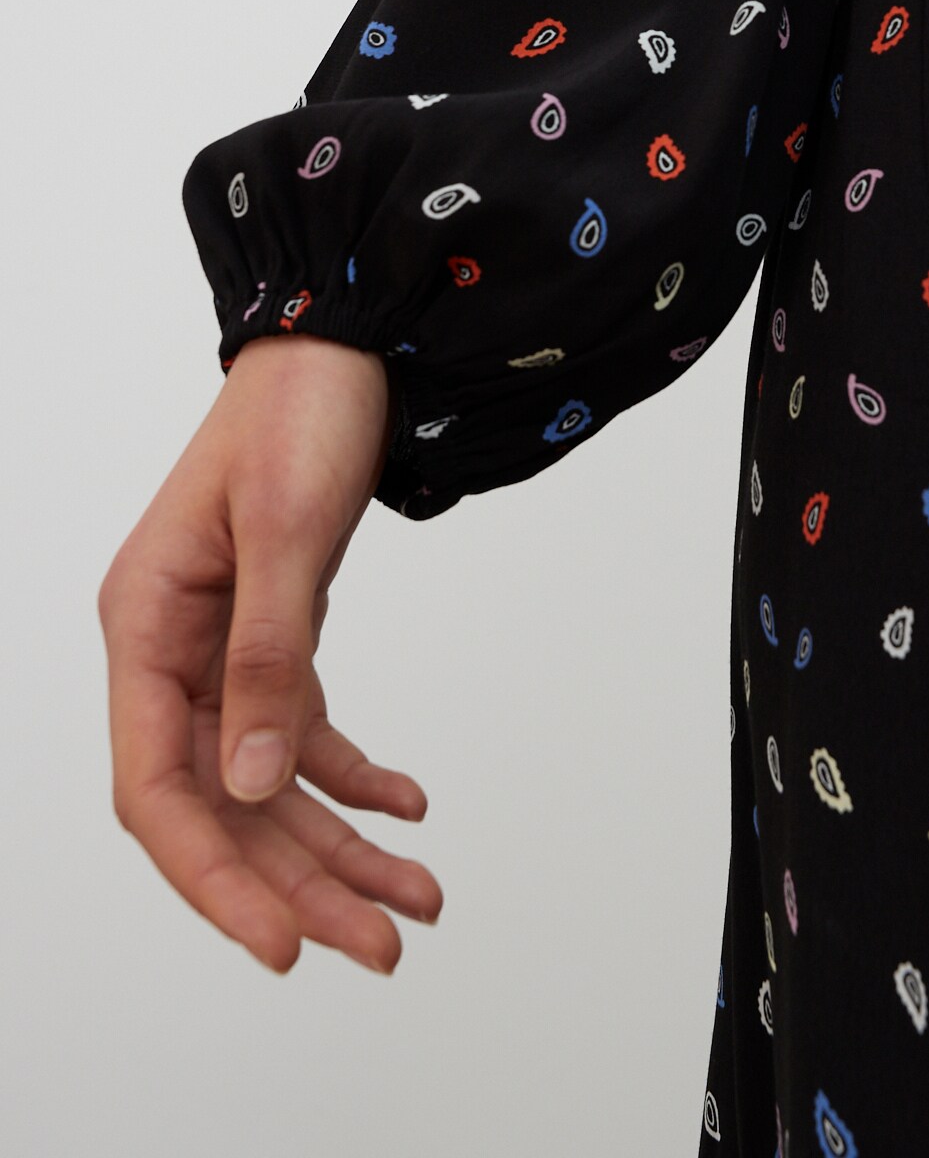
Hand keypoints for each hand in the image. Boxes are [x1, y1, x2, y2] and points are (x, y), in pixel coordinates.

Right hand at [99, 332, 442, 974]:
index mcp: (146, 626)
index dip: (215, 878)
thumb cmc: (299, 413)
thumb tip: (252, 787)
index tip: (286, 945)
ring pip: (268, 781)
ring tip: (418, 898)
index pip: (158, 790)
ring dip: (339, 843)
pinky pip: (304, 730)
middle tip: (386, 944)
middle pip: (223, 804)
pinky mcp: (275, 635)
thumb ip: (269, 657)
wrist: (343, 346)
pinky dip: (354, 775)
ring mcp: (221, 648)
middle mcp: (172, 651)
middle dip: (301, 882)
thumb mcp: (289, 531)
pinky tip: (408, 807)